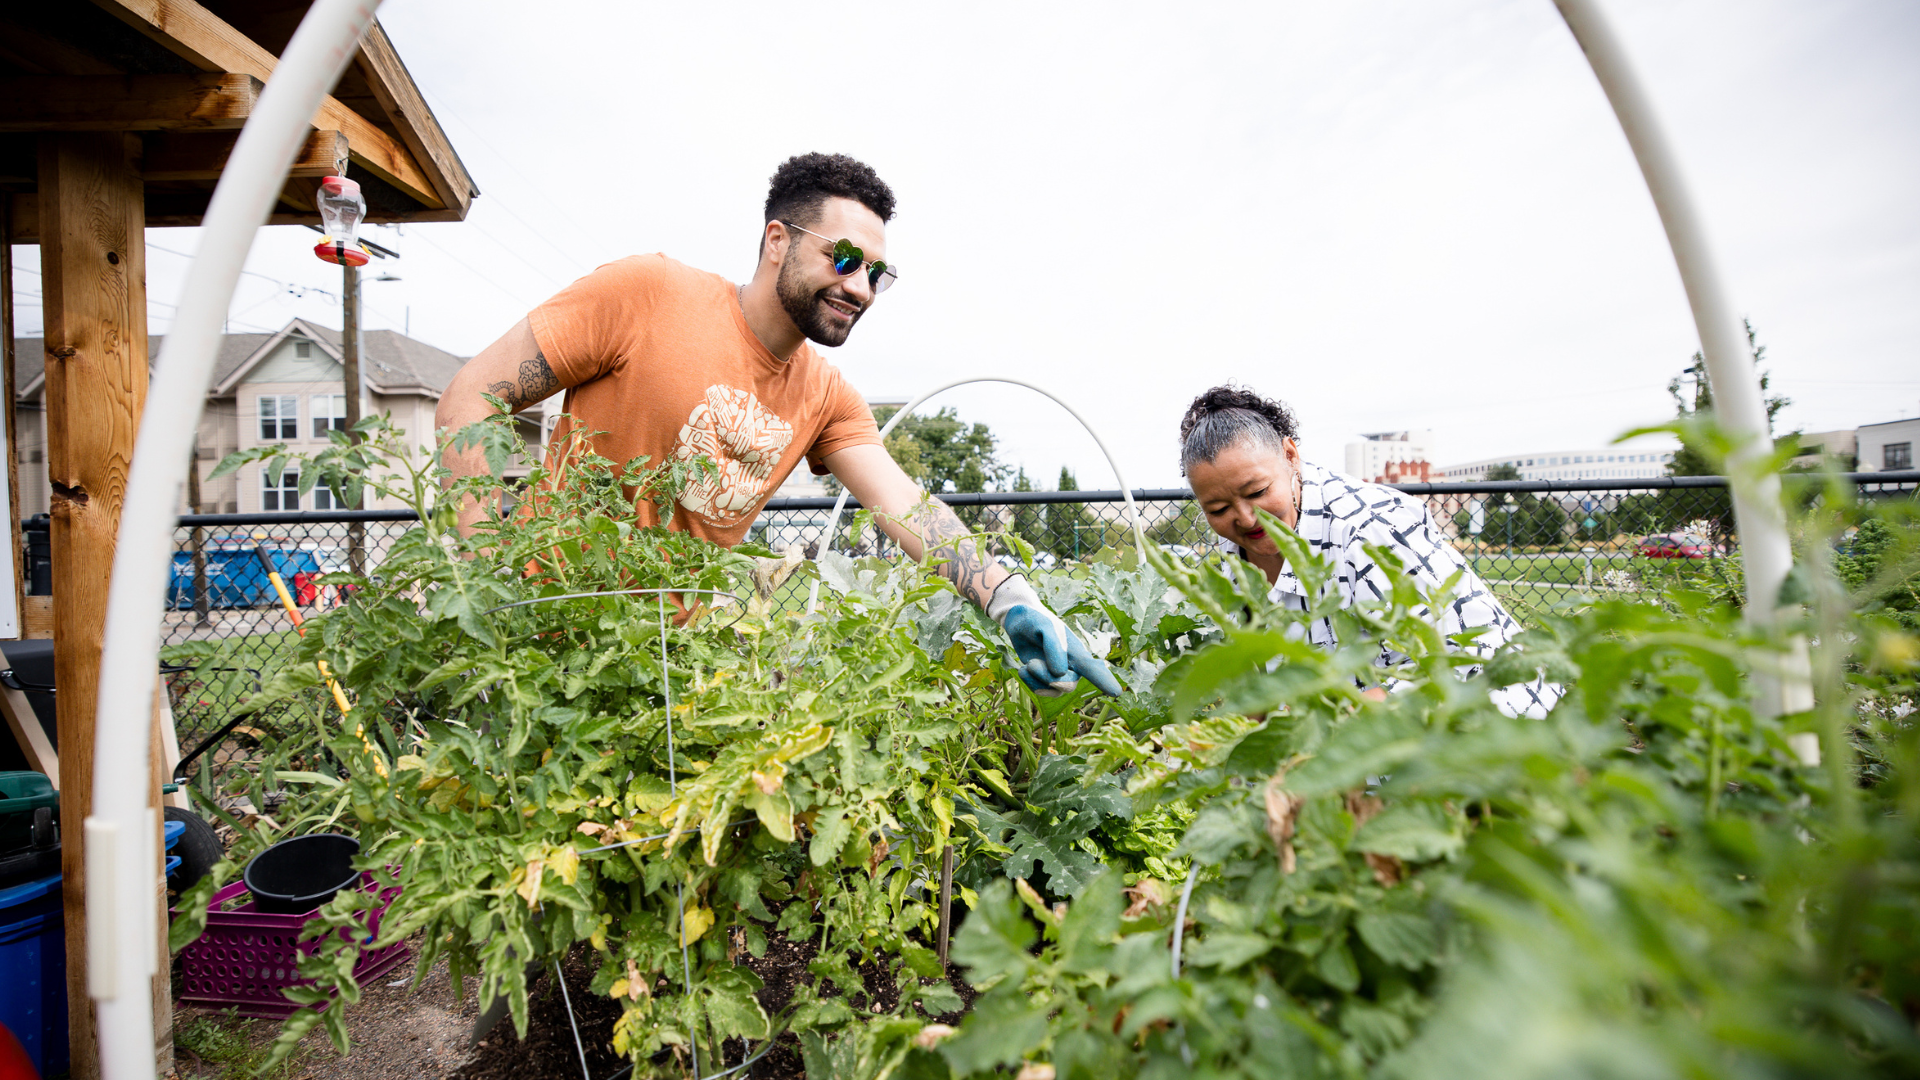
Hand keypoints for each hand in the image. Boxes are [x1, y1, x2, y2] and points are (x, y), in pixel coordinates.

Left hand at [988, 576, 1122, 696]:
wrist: (1020, 622)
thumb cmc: (1037, 621)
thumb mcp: (1045, 627)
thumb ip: (1054, 647)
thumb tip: (1060, 673)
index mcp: (1077, 651)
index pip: (1093, 668)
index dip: (1104, 680)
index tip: (1117, 692)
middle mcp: (1073, 666)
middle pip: (1068, 685)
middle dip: (1048, 678)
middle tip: (1031, 664)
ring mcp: (1060, 674)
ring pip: (1054, 690)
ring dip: (1036, 679)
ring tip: (1027, 664)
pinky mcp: (1045, 679)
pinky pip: (1040, 690)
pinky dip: (1029, 682)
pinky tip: (1023, 669)